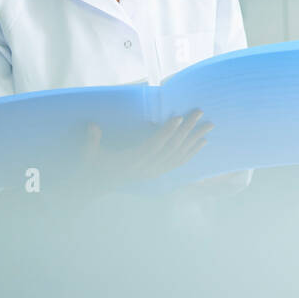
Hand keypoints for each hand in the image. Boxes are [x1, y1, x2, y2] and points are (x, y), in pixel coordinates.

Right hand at [66, 110, 213, 207]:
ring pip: (179, 155)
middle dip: (187, 129)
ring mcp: (154, 171)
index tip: (179, 117)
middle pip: (172, 147)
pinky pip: (179, 162)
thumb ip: (92, 141)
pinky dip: (192, 152)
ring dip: (195, 139)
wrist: (97, 185)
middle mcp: (147, 168)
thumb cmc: (93, 165)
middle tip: (200, 112)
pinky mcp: (157, 172)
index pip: (154, 145)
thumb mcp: (89, 155)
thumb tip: (92, 126)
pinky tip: (202, 143)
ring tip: (208, 125)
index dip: (167, 132)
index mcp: (132, 162)